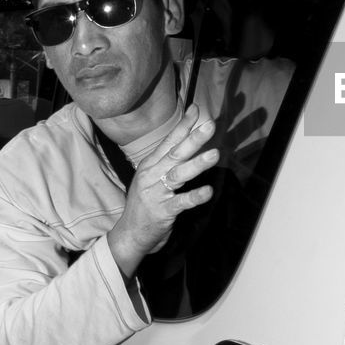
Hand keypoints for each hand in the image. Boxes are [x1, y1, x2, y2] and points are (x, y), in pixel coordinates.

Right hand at [107, 104, 218, 279]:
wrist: (129, 235)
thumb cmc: (146, 203)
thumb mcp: (152, 178)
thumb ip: (168, 160)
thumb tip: (187, 140)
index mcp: (150, 165)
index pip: (169, 141)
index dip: (184, 125)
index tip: (197, 110)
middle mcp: (151, 175)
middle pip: (175, 153)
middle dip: (193, 138)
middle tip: (210, 125)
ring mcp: (155, 193)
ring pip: (178, 175)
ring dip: (197, 164)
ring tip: (215, 154)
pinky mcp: (162, 212)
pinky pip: (181, 202)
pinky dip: (195, 196)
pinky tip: (208, 191)